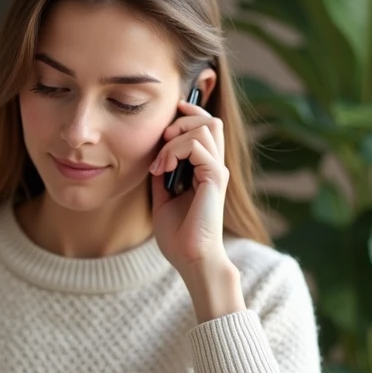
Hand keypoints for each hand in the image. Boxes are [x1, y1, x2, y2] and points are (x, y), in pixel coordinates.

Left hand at [148, 99, 244, 320]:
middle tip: (162, 142)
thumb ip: (163, 174)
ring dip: (175, 139)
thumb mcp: (163, 197)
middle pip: (211, 121)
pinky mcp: (215, 179)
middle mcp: (215, 167)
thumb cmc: (178, 235)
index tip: (171, 114)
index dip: (191, 114)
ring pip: (205, 128)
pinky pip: (197, 146)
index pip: (207, 127)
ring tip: (160, 163)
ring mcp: (217, 172)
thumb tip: (155, 155)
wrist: (190, 258)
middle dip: (182, 121)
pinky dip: (174, 152)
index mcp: (205, 169)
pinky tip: (163, 171)